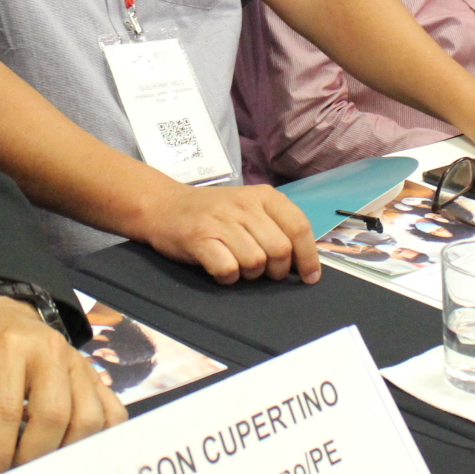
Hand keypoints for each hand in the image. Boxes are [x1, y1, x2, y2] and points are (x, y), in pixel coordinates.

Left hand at [0, 296, 125, 473]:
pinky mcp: (96, 375)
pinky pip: (112, 413)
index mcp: (9, 349)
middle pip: (54, 416)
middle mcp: (50, 351)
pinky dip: (99, 439)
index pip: (8, 412)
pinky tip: (74, 450)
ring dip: (66, 452)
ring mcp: (79, 362)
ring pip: (88, 418)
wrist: (3, 317)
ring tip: (41, 465)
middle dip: (34, 457)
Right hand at [136, 181, 319, 284]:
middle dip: (276, 270)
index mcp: (263, 196)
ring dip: (250, 274)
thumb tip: (304, 261)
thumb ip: (276, 226)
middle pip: (280, 250)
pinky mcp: (200, 239)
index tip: (310, 277)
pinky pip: (228, 269)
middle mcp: (244, 205)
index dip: (308, 257)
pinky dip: (228, 277)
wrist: (164, 205)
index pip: (299, 227)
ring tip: (238, 266)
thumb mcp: (249, 207)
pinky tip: (221, 269)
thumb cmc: (213, 211)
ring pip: (255, 262)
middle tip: (263, 271)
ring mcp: (221, 221)